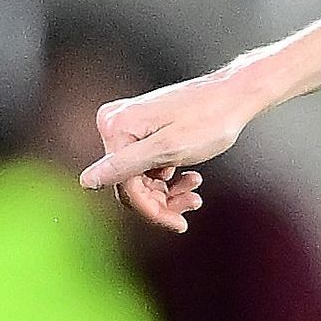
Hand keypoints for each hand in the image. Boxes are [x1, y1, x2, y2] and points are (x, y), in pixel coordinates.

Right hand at [81, 70, 263, 234]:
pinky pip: (148, 166)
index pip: (124, 184)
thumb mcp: (168, 149)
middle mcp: (115, 125)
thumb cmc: (209, 119)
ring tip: (195, 193)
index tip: (180, 224)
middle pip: (130, 183)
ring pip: (140, 178)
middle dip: (160, 201)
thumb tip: (85, 182)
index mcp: (116, 128)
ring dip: (167, 192)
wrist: (235, 96)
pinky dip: (169, 178)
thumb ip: (125, 165)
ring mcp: (128, 128)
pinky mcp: (143, 131)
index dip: (151, 209)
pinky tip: (192, 179)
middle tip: (193, 204)